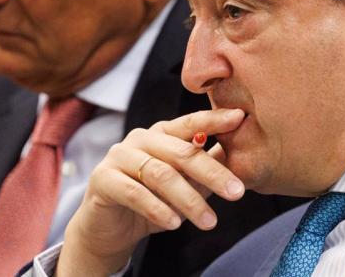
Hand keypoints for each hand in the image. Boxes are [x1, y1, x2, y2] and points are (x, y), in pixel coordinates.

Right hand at [56, 108, 246, 275]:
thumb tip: (242, 152)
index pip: (191, 122)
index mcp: (162, 133)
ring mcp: (119, 156)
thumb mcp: (186, 183)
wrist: (110, 228)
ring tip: (209, 221)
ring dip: (189, 200)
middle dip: (212, 173)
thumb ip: (207, 166)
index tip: (240, 117)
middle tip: (237, 192)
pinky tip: (174, 224)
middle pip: (181, 152)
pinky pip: (134, 192)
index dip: (214, 119)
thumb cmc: (152, 200)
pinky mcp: (103, 178)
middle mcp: (141, 138)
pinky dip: (157, 208)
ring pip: (160, 174)